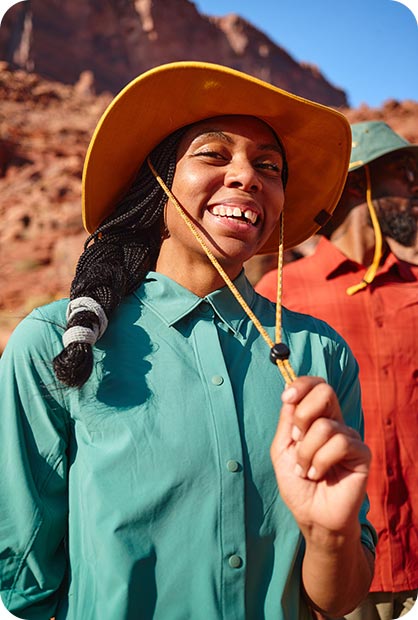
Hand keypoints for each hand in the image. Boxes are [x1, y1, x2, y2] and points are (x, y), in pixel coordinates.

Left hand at [270, 376, 370, 535]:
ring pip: (325, 426)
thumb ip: (287, 421)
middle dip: (303, 414)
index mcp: (317, 417)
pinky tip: (319, 474)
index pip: (316, 386)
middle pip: (325, 391)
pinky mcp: (362, 454)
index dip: (302, 384)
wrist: (312, 515)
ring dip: (307, 452)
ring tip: (305, 470)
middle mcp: (335, 423)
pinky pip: (340, 444)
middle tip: (297, 439)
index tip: (286, 397)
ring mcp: (350, 437)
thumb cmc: (297, 483)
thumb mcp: (282, 449)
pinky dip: (321, 461)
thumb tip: (290, 393)